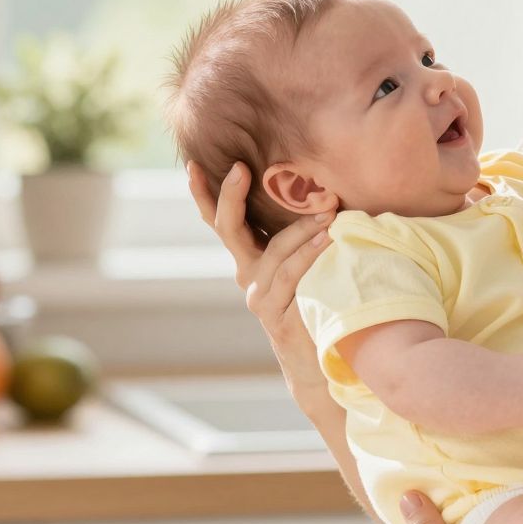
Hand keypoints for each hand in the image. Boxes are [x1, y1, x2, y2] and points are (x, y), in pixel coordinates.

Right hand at [188, 161, 330, 389]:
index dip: (204, 194)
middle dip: (230, 195)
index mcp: (250, 256)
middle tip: (241, 168)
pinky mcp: (273, 311)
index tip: (195, 164)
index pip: (221, 220)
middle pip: (228, 228)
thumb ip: (302, 236)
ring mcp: (257, 293)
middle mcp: (246, 273)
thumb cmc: (317, 302)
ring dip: (301, 226)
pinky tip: (328, 238)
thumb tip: (324, 193)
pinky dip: (310, 253)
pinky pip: (290, 275)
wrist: (317, 359)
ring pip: (273, 250)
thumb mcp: (305, 264)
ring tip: (327, 208)